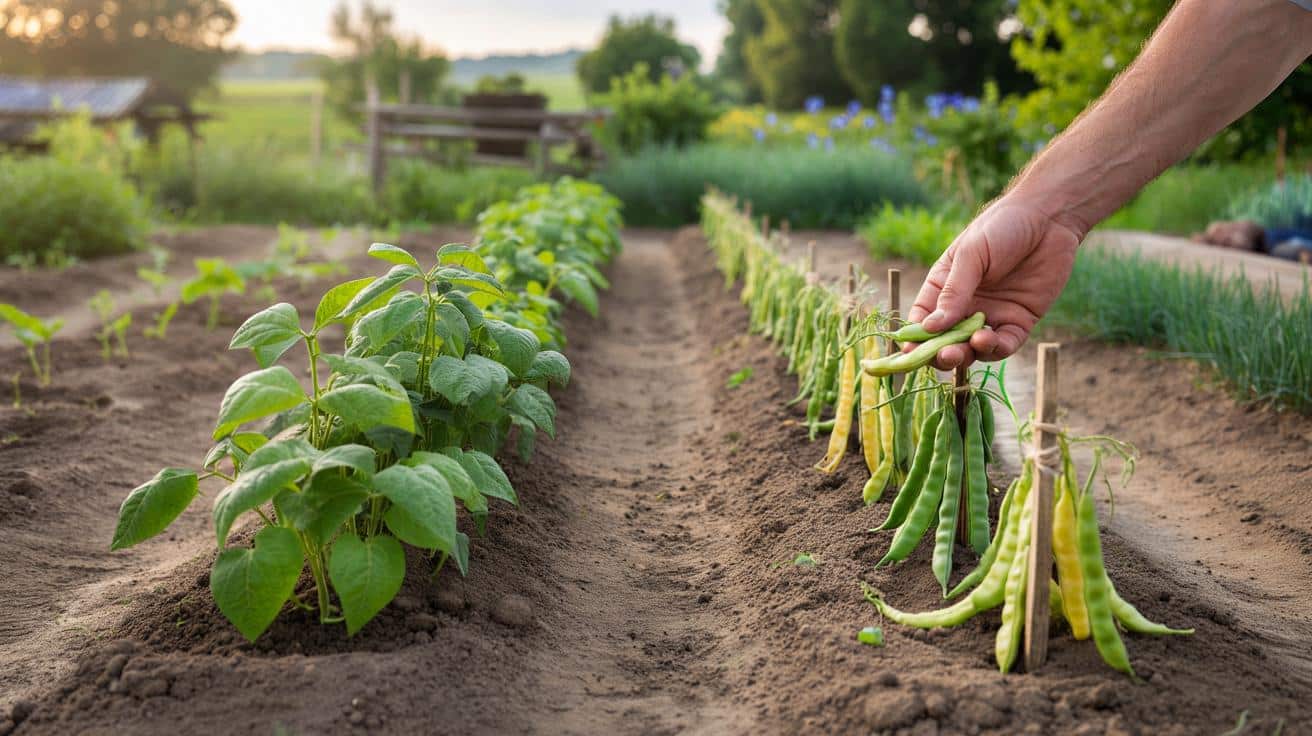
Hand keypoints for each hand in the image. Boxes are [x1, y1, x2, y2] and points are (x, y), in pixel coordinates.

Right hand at [907, 196, 1082, 368]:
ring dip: (966, 354)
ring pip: (973, 349)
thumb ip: (953, 292)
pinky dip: (995, 349)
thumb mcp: (971, 255)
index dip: (915, 337)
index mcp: (943, 287)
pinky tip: (987, 340)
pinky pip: (1004, 345)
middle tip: (942, 356)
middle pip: (945, 340)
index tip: (909, 351)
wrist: (1048, 218)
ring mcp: (992, 315)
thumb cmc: (1001, 228)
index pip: (923, 318)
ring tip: (967, 347)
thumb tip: (929, 327)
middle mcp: (965, 306)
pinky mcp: (1019, 321)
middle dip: (940, 353)